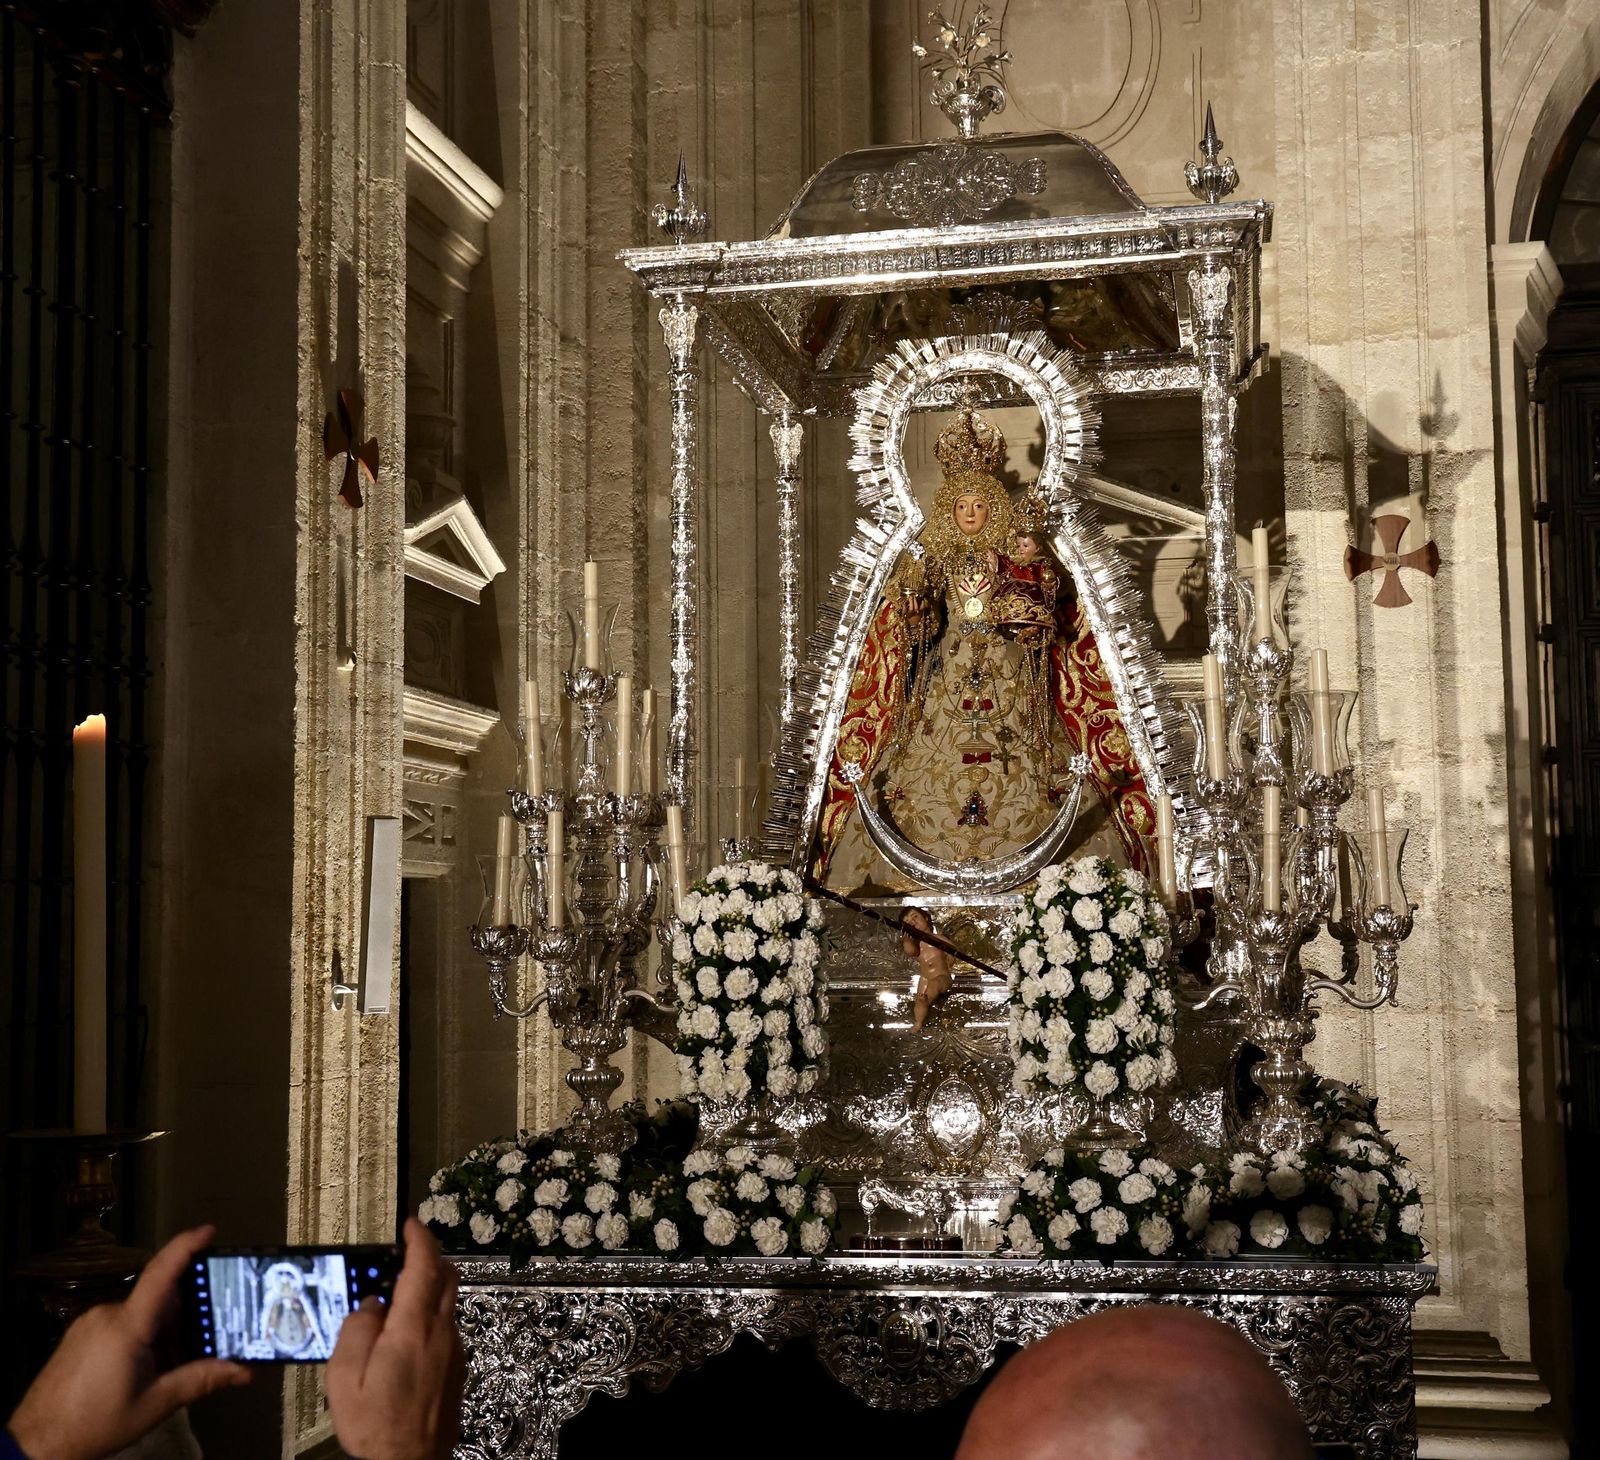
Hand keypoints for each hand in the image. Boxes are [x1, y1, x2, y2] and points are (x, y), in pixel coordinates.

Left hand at [7, 1226, 249, 1459]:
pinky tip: (144, 1369)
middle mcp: (106, 1314)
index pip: (161, 1272)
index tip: (209, 1230)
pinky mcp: (78, 1336)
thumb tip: (243, 1372)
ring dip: (161, 1333)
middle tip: (204, 1342)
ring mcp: (89, 1324)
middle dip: (184, 1319)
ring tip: (169, 1367)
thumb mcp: (154, 1405)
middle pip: (158, 1300)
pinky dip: (140, 1338)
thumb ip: (200, 1380)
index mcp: (126, 1325)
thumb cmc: (94, 1425)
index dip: (187, 1245)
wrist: (36, 1446)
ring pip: (140, 1315)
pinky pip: (120, 1324)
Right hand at [326, 1220, 462, 1459]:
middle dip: (428, 1256)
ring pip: (447, 1303)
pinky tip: (404, 1336)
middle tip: (404, 1253)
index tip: (411, 1224)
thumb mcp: (345, 1379)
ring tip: (394, 1301)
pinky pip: (446, 1328)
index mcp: (414, 1329)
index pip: (425, 1266)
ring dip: (427, 1289)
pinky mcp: (457, 1368)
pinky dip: (429, 1316)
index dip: (420, 1238)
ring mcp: (454, 1351)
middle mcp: (442, 1333)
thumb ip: (356, 1331)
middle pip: (446, 1277)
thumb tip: (371, 1303)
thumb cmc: (375, 1426)